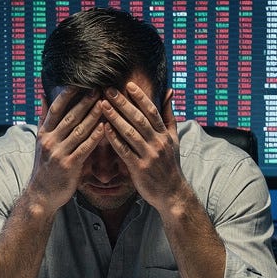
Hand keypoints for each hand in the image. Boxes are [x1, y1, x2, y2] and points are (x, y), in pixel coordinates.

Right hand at [26, 88, 104, 208]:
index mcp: (44, 133)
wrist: (41, 194)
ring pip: (79, 131)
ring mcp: (59, 153)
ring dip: (93, 116)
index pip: (55, 110)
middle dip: (85, 102)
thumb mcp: (41, 142)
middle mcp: (50, 141)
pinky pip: (84, 148)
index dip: (67, 95)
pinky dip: (95, 136)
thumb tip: (44, 96)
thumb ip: (44, 120)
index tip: (79, 83)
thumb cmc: (45, 167)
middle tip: (98, 89)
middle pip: (70, 117)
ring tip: (105, 104)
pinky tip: (105, 127)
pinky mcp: (69, 166)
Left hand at [100, 82, 184, 208]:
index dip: (140, 97)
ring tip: (102, 105)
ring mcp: (149, 155)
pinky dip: (114, 139)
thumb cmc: (170, 164)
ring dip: (115, 118)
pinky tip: (104, 128)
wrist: (172, 192)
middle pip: (139, 119)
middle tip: (109, 90)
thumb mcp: (174, 138)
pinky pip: (124, 151)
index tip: (128, 84)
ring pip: (130, 133)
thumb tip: (170, 91)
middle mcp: (158, 142)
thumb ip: (169, 115)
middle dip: (123, 103)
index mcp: (165, 134)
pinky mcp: (139, 168)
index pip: (152, 111)